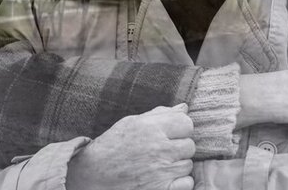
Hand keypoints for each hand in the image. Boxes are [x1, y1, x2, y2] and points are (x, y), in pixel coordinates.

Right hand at [68, 105, 194, 189]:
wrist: (97, 172)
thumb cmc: (114, 144)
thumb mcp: (133, 122)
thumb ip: (160, 114)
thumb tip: (184, 107)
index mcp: (151, 127)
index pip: (186, 123)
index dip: (181, 127)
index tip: (172, 132)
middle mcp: (159, 148)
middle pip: (190, 145)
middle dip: (180, 146)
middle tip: (164, 149)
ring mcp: (162, 171)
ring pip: (188, 164)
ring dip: (178, 164)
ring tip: (160, 163)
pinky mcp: (163, 189)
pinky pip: (187, 182)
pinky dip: (179, 181)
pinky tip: (165, 176)